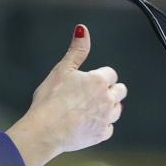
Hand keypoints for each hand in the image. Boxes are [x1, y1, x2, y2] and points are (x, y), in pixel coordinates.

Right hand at [6, 24, 126, 165]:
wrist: (45, 130)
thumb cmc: (50, 100)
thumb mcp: (62, 70)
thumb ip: (76, 50)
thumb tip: (82, 29)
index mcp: (99, 81)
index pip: (111, 74)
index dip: (100, 76)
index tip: (88, 81)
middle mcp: (107, 99)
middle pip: (120, 90)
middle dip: (109, 90)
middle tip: (90, 94)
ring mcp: (106, 118)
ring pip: (117, 109)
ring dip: (108, 107)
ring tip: (89, 109)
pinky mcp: (101, 135)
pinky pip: (109, 128)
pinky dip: (101, 126)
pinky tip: (88, 124)